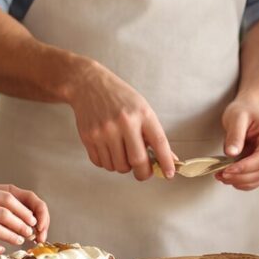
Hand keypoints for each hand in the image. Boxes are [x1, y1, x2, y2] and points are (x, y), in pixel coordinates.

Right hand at [66, 61, 174, 179]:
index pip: (159, 142)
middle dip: (143, 173)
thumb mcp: (142, 109)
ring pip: (118, 166)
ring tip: (123, 153)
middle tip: (144, 172)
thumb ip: (153, 134)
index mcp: (142, 114)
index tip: (169, 173)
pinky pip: (102, 164)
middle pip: (137, 161)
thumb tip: (169, 158)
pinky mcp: (89, 138)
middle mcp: (124, 122)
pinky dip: (108, 163)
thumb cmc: (119, 97)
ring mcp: (104, 131)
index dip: (166, 161)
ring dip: (123, 166)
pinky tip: (109, 150)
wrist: (89, 85)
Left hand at [214, 99, 258, 190]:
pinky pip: (255, 180)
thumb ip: (235, 135)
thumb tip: (231, 153)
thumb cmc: (245, 111)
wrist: (250, 110)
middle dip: (240, 177)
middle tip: (221, 174)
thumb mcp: (237, 117)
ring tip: (222, 176)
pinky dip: (242, 182)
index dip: (245, 167)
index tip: (228, 170)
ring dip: (240, 182)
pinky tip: (229, 178)